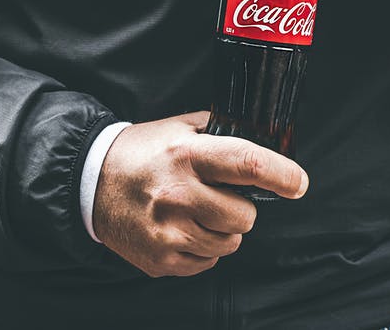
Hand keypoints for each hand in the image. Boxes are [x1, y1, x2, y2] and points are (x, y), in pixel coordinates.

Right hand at [92, 111, 308, 277]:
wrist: (90, 182)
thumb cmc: (142, 152)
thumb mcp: (178, 127)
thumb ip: (220, 130)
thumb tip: (266, 140)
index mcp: (186, 154)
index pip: (248, 164)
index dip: (282, 175)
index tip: (298, 183)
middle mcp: (177, 193)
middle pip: (244, 216)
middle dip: (241, 208)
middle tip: (220, 197)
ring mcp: (167, 231)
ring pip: (229, 243)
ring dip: (223, 230)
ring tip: (197, 213)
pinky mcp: (160, 259)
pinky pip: (207, 262)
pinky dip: (203, 248)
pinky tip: (182, 229)